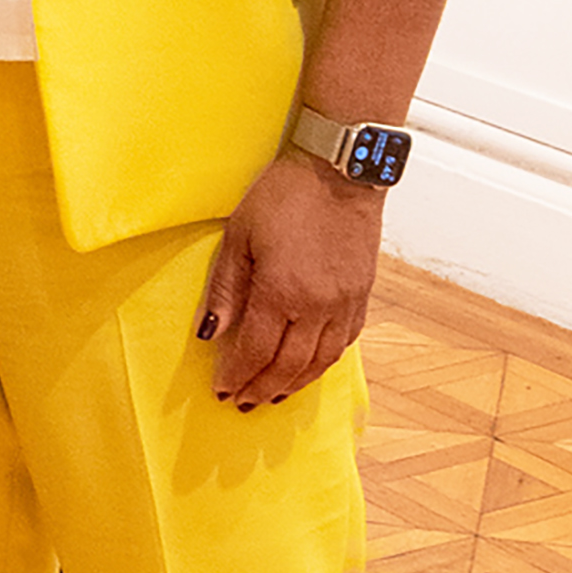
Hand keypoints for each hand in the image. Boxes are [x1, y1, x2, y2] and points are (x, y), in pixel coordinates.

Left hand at [197, 151, 385, 407]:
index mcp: (282, 292)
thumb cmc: (284, 195)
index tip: (222, 390)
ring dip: (295, 383)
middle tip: (243, 402)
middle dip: (263, 388)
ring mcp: (345, 303)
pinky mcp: (363, 295)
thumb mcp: (240, 235)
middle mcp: (318, 307)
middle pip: (289, 366)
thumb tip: (209, 332)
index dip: (237, 375)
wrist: (339, 170)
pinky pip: (345, 343)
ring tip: (273, 394)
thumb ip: (226, 289)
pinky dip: (324, 362)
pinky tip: (310, 366)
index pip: (255, 351)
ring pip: (321, 361)